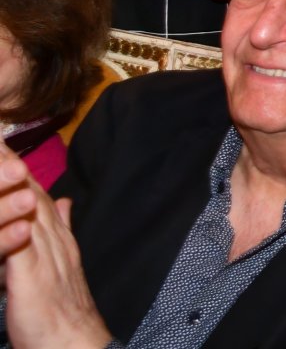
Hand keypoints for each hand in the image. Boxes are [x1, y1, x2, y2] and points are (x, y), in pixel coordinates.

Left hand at [0, 146, 113, 348]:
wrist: (75, 343)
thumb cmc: (63, 309)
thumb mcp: (62, 263)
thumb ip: (61, 229)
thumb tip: (65, 202)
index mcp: (55, 233)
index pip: (31, 187)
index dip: (12, 160)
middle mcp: (50, 235)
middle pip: (24, 187)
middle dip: (6, 158)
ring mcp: (41, 251)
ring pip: (20, 205)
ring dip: (5, 179)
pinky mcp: (28, 272)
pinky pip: (10, 239)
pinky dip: (3, 218)